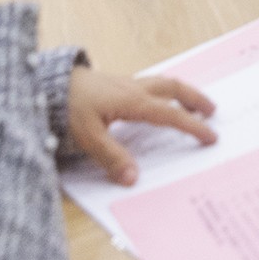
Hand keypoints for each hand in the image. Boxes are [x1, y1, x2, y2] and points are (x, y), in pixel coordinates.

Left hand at [66, 68, 217, 185]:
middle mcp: (134, 88)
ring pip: (162, 82)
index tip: (210, 136)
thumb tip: (133, 177)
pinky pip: (149, 84)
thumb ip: (112, 157)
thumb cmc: (65, 106)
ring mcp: (125, 83)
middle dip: (195, 98)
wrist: (46, 82)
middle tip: (212, 111)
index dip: (193, 126)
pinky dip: (164, 91)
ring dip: (182, 92)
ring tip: (192, 103)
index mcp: (133, 101)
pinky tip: (157, 100)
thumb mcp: (87, 137)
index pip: (171, 114)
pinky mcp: (115, 84)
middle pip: (174, 88)